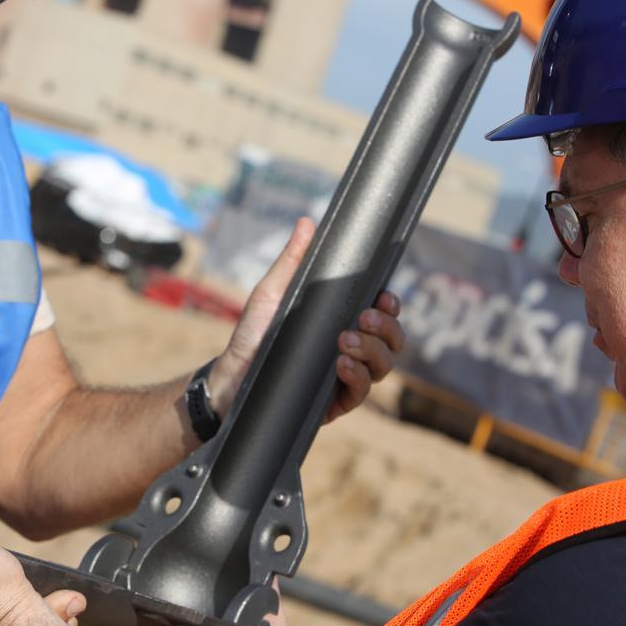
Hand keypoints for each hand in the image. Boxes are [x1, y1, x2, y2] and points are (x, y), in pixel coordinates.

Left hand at [209, 217, 404, 422]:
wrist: (232, 375)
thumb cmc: (254, 333)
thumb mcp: (271, 293)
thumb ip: (292, 261)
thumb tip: (306, 223)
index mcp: (342, 321)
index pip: (383, 312)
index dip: (391, 305)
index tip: (384, 296)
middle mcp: (352, 349)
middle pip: (393, 339)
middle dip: (386, 327)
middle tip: (364, 317)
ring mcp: (346, 377)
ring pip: (383, 365)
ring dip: (372, 351)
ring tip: (344, 341)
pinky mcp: (335, 402)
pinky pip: (361, 392)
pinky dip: (357, 377)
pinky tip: (341, 365)